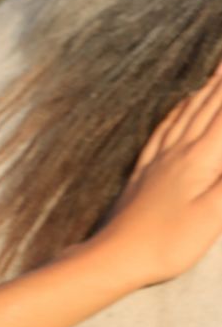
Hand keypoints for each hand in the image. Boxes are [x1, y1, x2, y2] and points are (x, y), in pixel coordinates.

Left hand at [97, 68, 221, 285]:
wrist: (115, 255)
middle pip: (207, 107)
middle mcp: (178, 151)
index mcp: (199, 160)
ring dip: (204, 90)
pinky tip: (179, 105)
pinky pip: (164, 130)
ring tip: (215, 71)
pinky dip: (177, 111)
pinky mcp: (145, 170)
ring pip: (186, 114)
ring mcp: (159, 159)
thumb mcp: (211, 217)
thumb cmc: (166, 243)